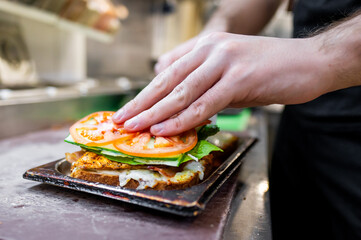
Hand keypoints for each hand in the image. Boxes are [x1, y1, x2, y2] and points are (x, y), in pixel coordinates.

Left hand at [113, 32, 334, 135]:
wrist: (310, 61)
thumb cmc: (270, 69)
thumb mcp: (230, 74)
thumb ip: (205, 86)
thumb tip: (182, 108)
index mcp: (206, 46)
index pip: (167, 71)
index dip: (146, 93)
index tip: (130, 109)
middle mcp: (211, 49)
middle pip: (167, 81)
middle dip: (141, 103)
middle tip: (121, 121)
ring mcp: (225, 62)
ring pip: (181, 92)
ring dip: (154, 113)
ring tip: (134, 128)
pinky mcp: (240, 78)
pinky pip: (204, 103)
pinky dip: (183, 119)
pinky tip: (165, 129)